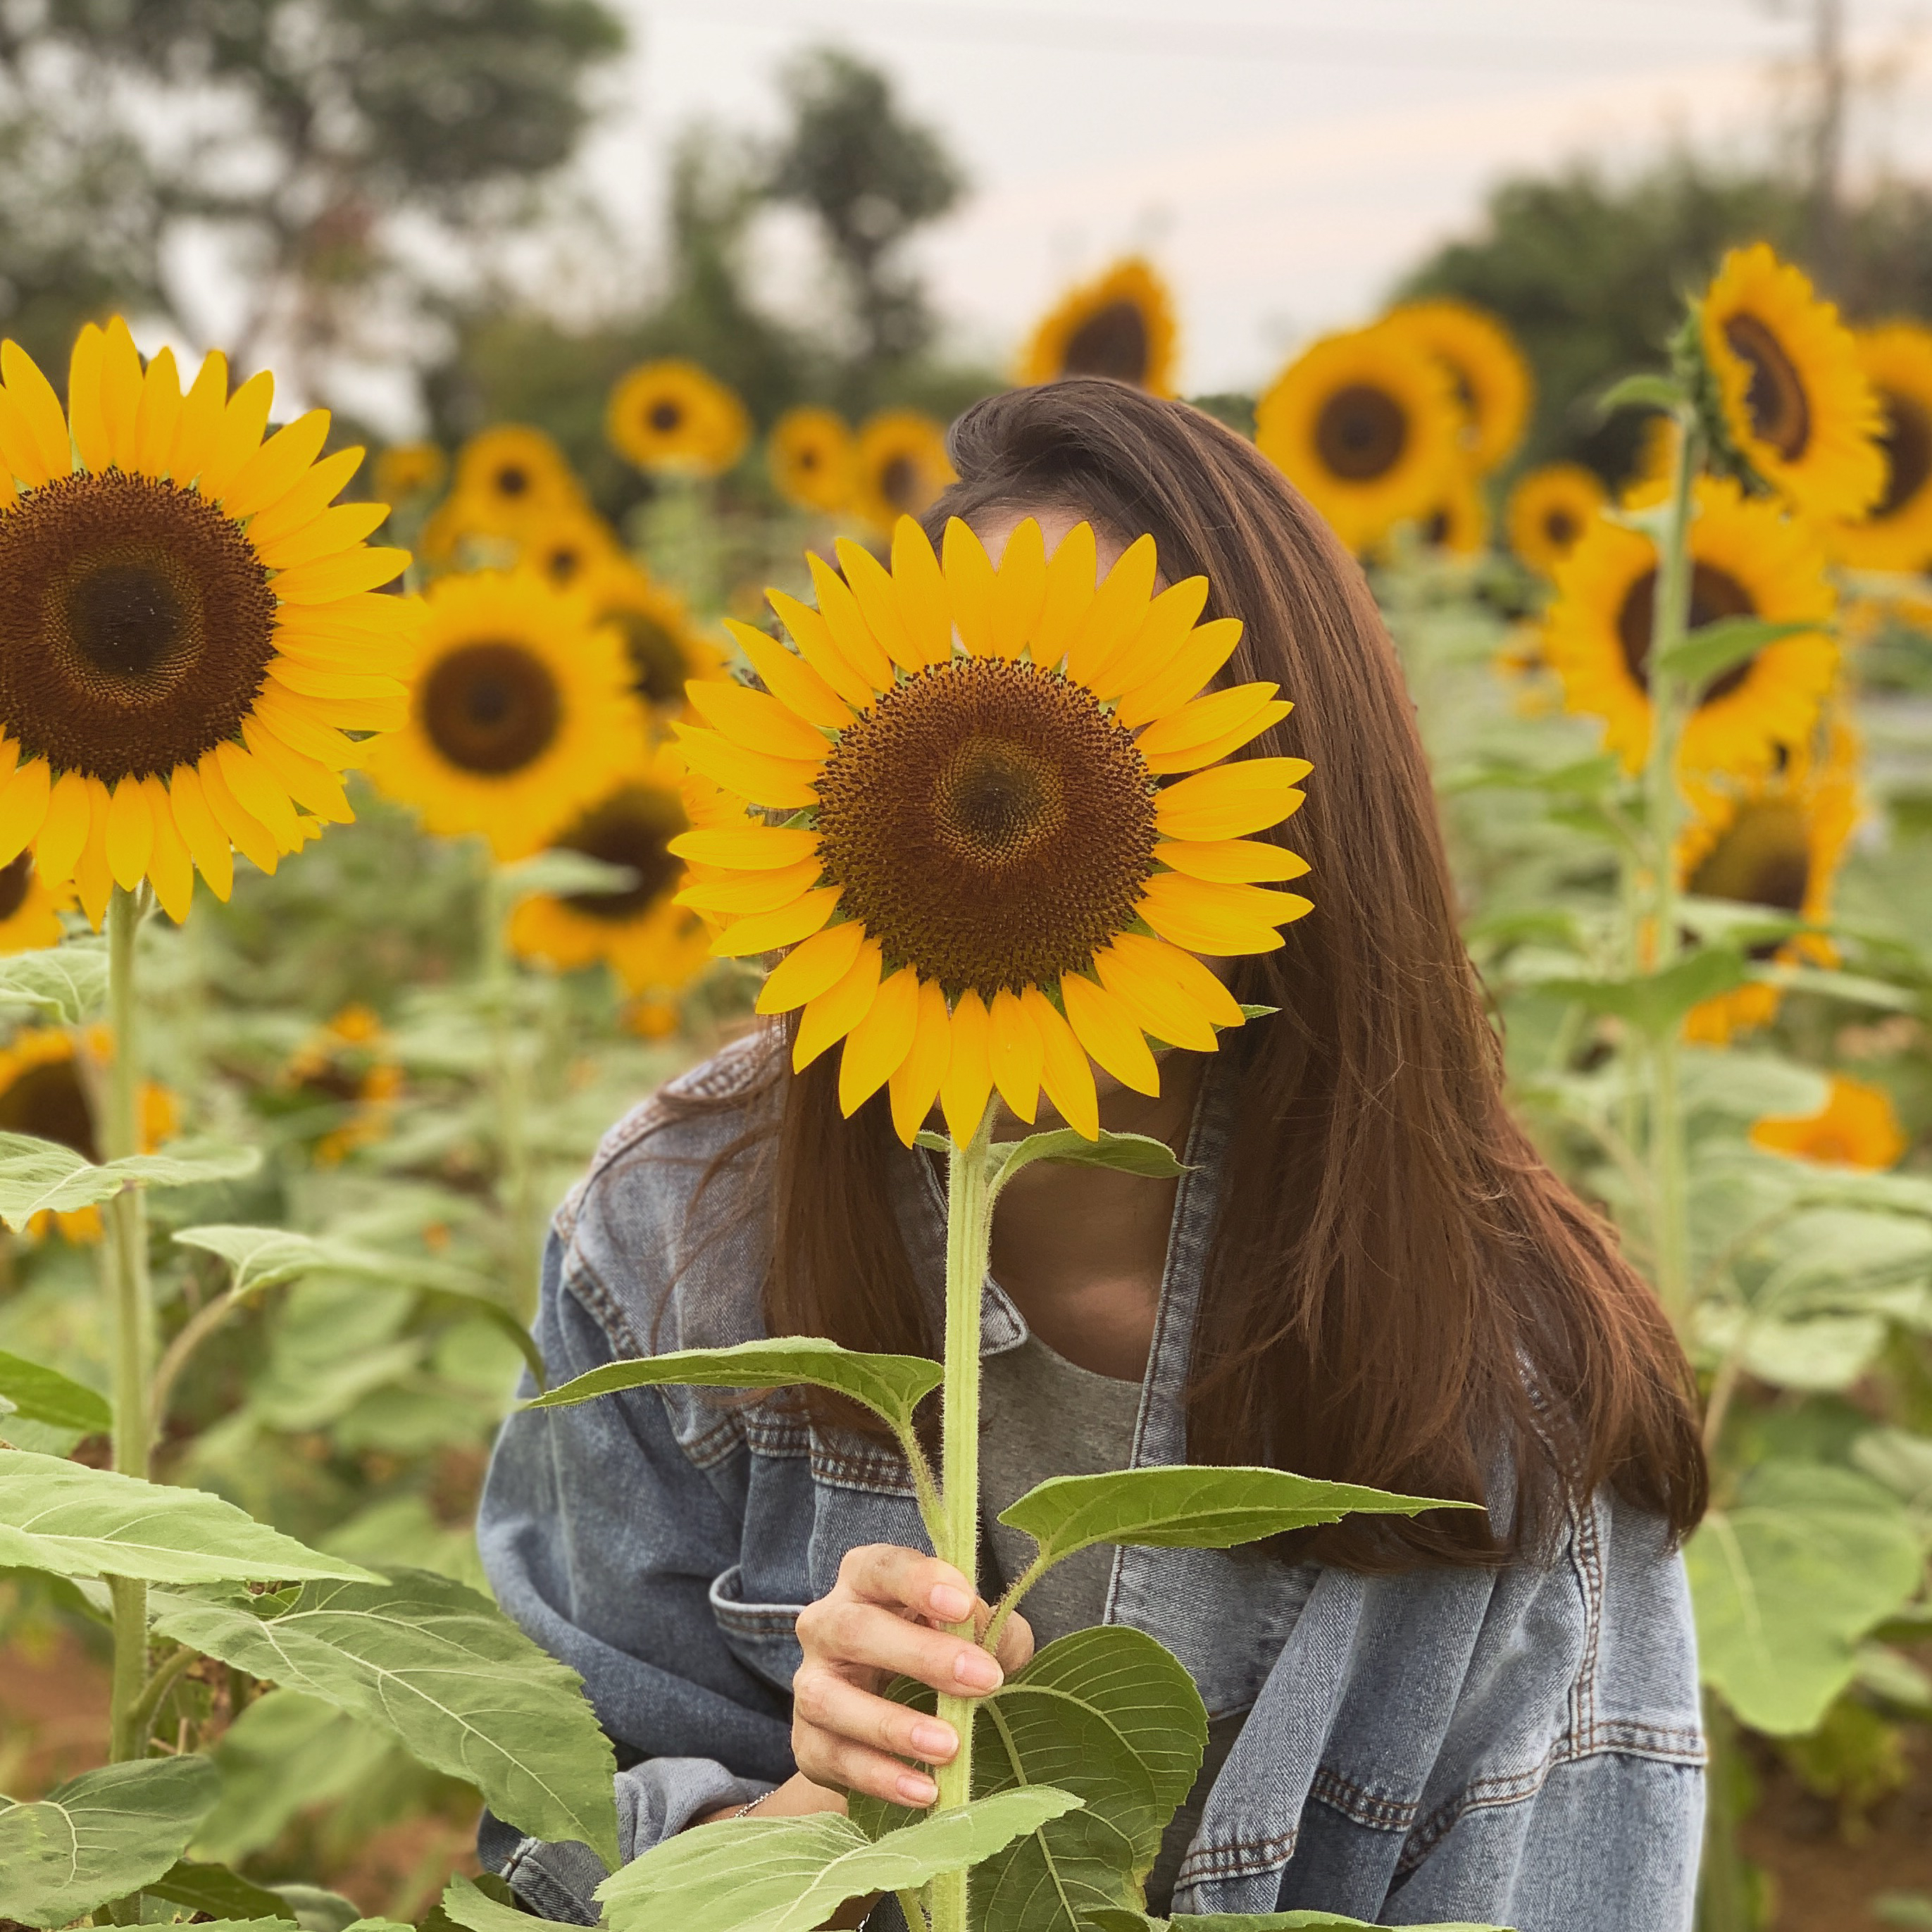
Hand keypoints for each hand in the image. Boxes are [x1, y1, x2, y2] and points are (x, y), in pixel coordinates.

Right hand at [790, 1544, 1034, 1808]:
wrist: (897, 1723)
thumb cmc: (945, 1655)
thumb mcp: (977, 1633)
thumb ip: (991, 1628)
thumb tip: (985, 1635)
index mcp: (865, 1580)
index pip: (882, 1567)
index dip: (919, 1581)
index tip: (962, 1603)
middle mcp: (825, 1623)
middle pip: (855, 1630)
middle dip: (921, 1655)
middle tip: (983, 1680)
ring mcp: (810, 1683)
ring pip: (829, 1698)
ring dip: (892, 1725)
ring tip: (950, 1746)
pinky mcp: (807, 1742)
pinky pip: (834, 1758)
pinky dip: (880, 1776)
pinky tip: (925, 1790)